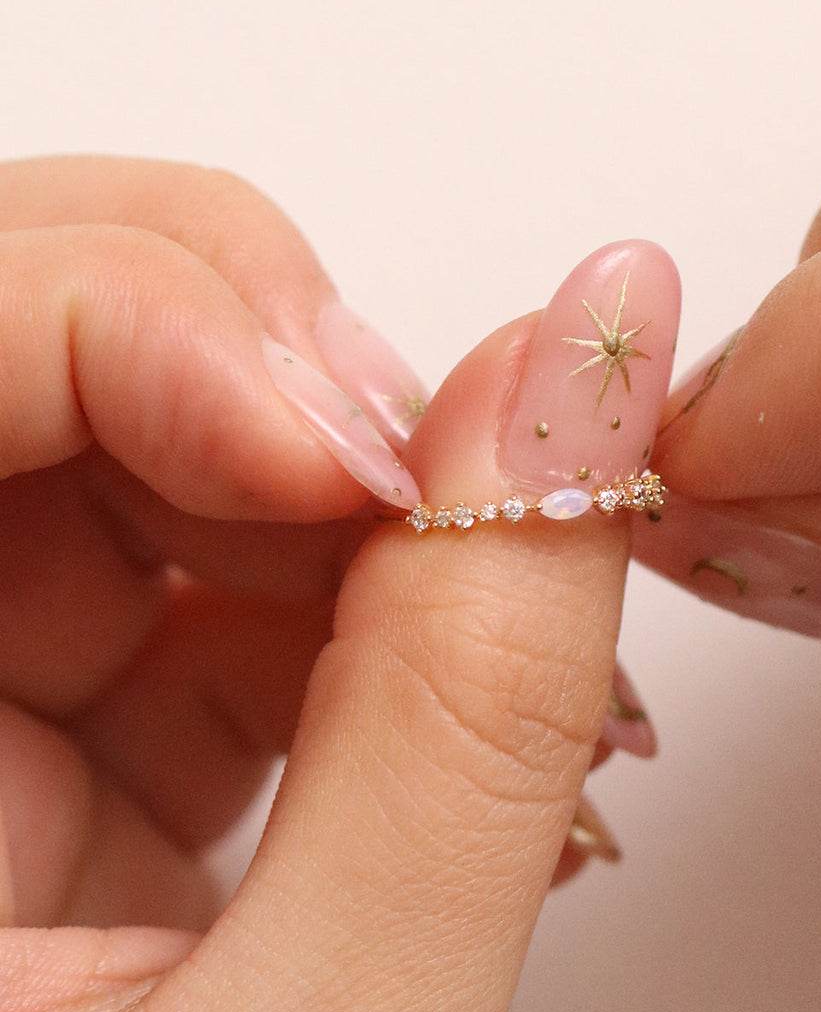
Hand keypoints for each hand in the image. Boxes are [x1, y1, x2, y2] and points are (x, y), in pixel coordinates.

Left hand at [0, 162, 677, 1011]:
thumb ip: (471, 700)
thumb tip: (576, 382)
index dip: (153, 327)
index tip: (366, 463)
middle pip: (34, 312)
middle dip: (263, 357)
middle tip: (425, 488)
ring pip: (144, 393)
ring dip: (335, 468)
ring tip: (464, 599)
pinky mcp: (58, 684)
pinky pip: (201, 523)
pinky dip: (342, 556)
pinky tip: (420, 652)